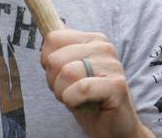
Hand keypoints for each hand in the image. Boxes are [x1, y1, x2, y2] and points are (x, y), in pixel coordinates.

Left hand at [40, 29, 154, 137]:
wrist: (113, 127)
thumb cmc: (87, 98)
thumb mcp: (67, 70)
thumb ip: (57, 52)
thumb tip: (44, 34)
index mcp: (92, 38)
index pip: (53, 38)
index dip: (47, 62)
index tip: (61, 76)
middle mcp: (104, 47)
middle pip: (55, 58)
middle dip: (54, 81)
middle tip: (70, 91)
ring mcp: (112, 65)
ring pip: (66, 72)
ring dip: (63, 93)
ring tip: (77, 99)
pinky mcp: (117, 85)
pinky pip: (81, 88)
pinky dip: (74, 100)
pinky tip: (84, 105)